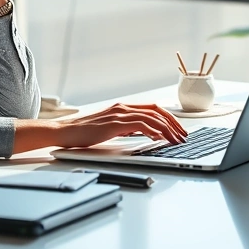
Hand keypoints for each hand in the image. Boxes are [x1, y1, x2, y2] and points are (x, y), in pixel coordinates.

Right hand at [56, 103, 187, 146]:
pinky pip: (140, 124)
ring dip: (167, 129)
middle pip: (157, 111)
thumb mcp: (111, 128)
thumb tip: (145, 132)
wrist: (65, 132)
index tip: (178, 130)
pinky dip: (153, 131)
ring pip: (151, 117)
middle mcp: (122, 108)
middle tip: (183, 136)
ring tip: (176, 141)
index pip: (153, 109)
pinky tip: (159, 139)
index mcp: (122, 108)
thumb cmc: (84, 133)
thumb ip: (127, 127)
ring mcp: (118, 114)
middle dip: (174, 123)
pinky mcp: (114, 123)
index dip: (169, 118)